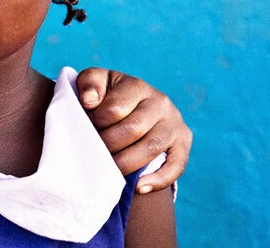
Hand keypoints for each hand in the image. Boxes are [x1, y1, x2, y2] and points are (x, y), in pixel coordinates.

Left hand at [77, 68, 191, 193]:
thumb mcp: (96, 82)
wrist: (134, 106)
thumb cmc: (109, 96)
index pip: (114, 109)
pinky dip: (157, 180)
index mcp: (136, 86)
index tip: (86, 129)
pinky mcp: (184, 143)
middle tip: (94, 153)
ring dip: (127, 163)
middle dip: (109, 145)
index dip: (96, 123)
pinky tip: (139, 188)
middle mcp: (160, 102)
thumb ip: (89, 83)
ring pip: (151, 148)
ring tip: (109, 170)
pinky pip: (176, 166)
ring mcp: (174, 123)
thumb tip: (89, 101)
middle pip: (133, 129)